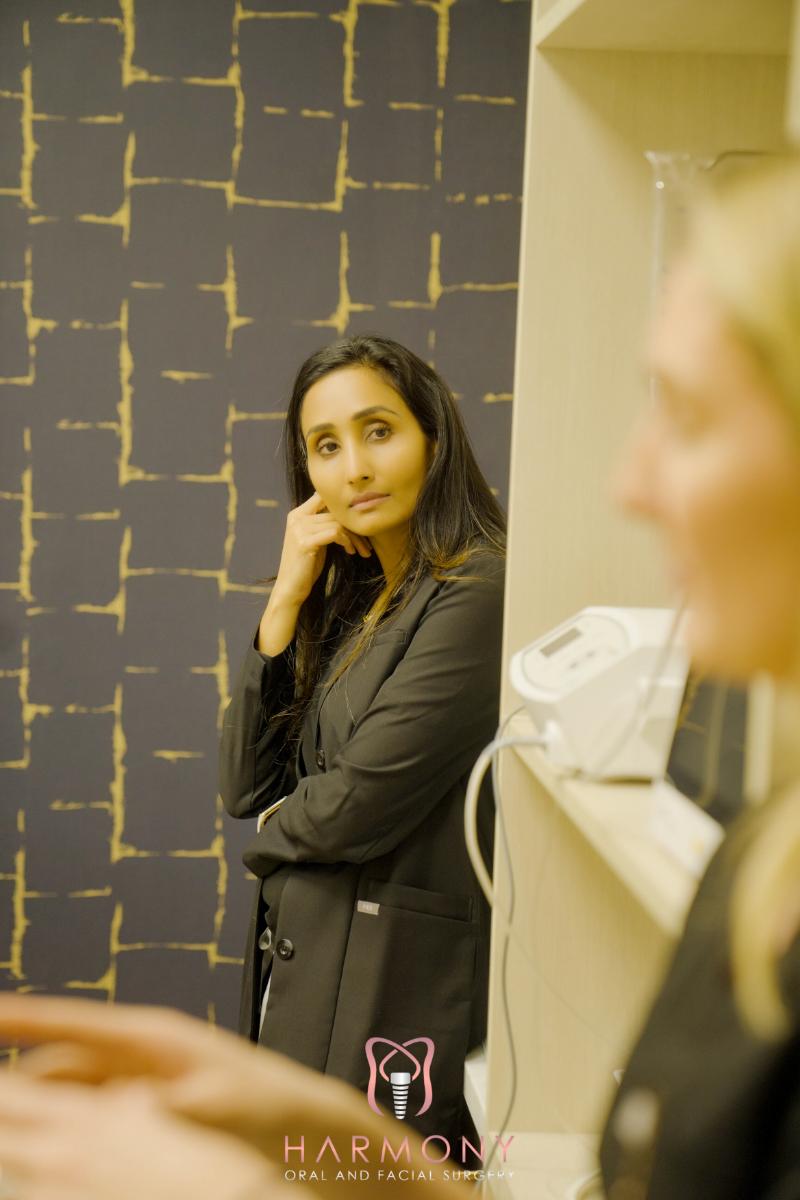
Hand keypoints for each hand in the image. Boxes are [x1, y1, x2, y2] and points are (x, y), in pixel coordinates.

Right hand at [0, 997, 462, 1198]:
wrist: (319, 1133)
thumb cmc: (275, 1108)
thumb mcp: (216, 1106)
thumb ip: (162, 1105)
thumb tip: (112, 1109)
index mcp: (154, 1039)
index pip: (71, 1024)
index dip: (21, 1017)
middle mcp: (145, 1057)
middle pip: (63, 1062)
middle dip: (21, 1074)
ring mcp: (149, 1085)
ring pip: (77, 1091)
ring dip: (46, 1104)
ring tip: (13, 1124)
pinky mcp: (159, 1112)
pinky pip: (99, 1115)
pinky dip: (72, 1126)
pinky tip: (58, 1150)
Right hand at [272, 491, 371, 609]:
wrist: (291, 589)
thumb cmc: (307, 566)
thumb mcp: (316, 540)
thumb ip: (324, 524)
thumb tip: (347, 513)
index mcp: (298, 514)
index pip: (323, 496)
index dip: (343, 507)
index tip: (358, 523)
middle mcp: (297, 517)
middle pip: (335, 512)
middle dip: (355, 528)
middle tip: (367, 543)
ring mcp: (300, 529)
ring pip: (338, 523)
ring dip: (354, 537)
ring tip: (362, 550)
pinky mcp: (305, 542)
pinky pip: (335, 533)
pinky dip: (347, 541)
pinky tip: (350, 551)